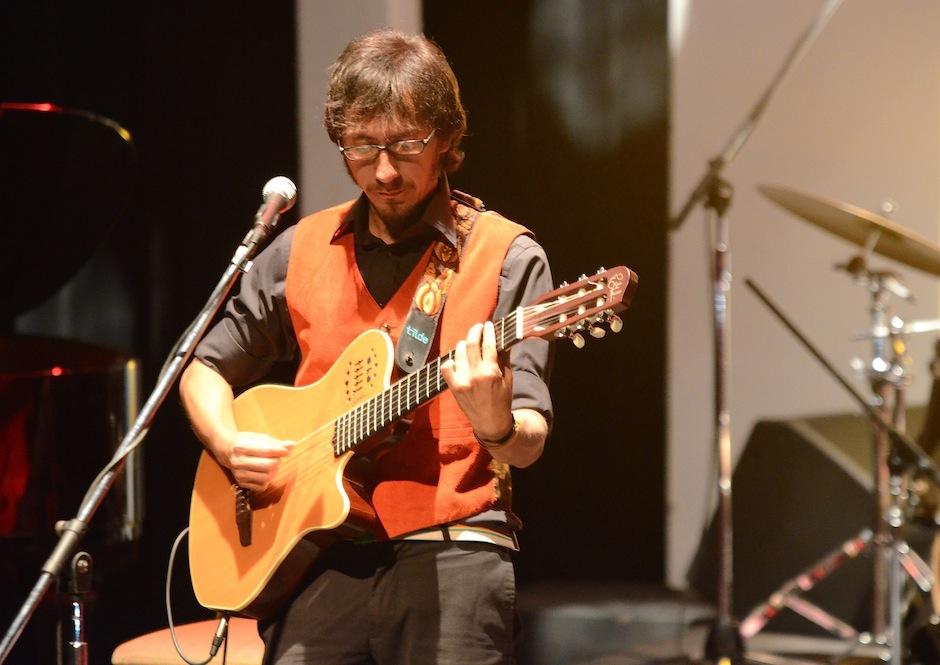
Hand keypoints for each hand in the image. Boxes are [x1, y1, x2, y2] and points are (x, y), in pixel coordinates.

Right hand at [217, 431, 293, 492]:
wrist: (227, 451)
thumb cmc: (246, 442)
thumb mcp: (259, 438)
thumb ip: (276, 443)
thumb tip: (292, 445)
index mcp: (242, 447)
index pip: (267, 450)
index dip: (281, 451)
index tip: (287, 451)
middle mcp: (238, 461)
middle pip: (268, 466)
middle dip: (277, 462)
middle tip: (276, 458)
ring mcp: (239, 474)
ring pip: (266, 478)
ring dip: (273, 472)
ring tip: (271, 465)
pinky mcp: (241, 483)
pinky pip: (262, 486)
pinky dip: (267, 480)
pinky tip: (263, 472)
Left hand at [441, 321, 513, 440]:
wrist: (490, 422)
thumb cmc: (502, 399)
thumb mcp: (508, 378)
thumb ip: (504, 358)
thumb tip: (503, 339)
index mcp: (491, 372)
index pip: (488, 344)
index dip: (488, 331)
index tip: (489, 324)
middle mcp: (475, 374)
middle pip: (472, 343)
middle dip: (475, 331)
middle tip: (478, 327)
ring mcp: (462, 380)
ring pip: (459, 351)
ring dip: (464, 343)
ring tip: (469, 343)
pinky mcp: (453, 386)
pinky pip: (446, 366)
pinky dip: (451, 360)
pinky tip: (458, 360)